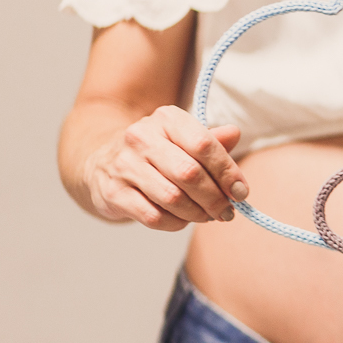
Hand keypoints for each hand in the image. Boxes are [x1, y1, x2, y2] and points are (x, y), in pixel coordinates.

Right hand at [83, 105, 248, 230]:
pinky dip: (175, 223)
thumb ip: (211, 140)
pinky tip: (182, 219)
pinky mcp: (113, 193)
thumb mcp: (183, 138)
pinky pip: (154, 217)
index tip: (241, 192)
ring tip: (206, 216)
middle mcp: (141, 137)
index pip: (204, 144)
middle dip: (215, 198)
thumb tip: (235, 133)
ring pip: (173, 198)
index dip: (227, 172)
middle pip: (190, 174)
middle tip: (227, 211)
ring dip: (197, 213)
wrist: (101, 162)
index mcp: (167, 119)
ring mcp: (124, 165)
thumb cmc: (157, 152)